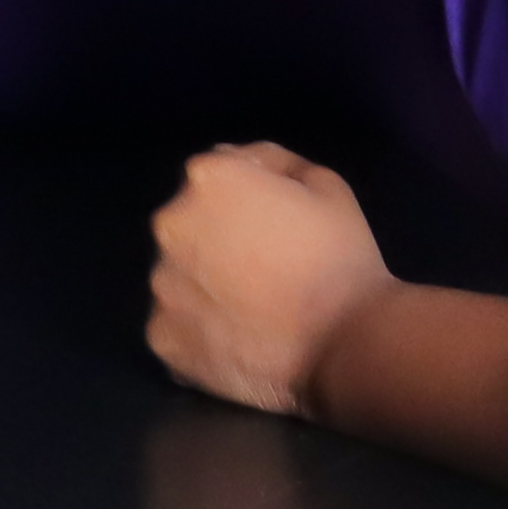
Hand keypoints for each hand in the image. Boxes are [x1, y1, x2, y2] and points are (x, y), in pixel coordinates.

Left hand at [147, 143, 394, 418]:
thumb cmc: (341, 259)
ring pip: (179, 276)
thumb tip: (241, 163)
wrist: (346, 346)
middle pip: (188, 224)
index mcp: (207, 178)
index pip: (214, 176)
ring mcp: (161, 284)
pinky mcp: (162, 336)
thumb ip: (272, 162)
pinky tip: (237, 341)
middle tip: (263, 270)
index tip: (275, 227)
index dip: (247, 200)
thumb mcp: (325, 184)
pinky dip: (198, 331)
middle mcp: (170, 224)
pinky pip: (175, 325)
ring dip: (204, 286)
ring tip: (252, 312)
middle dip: (216, 239)